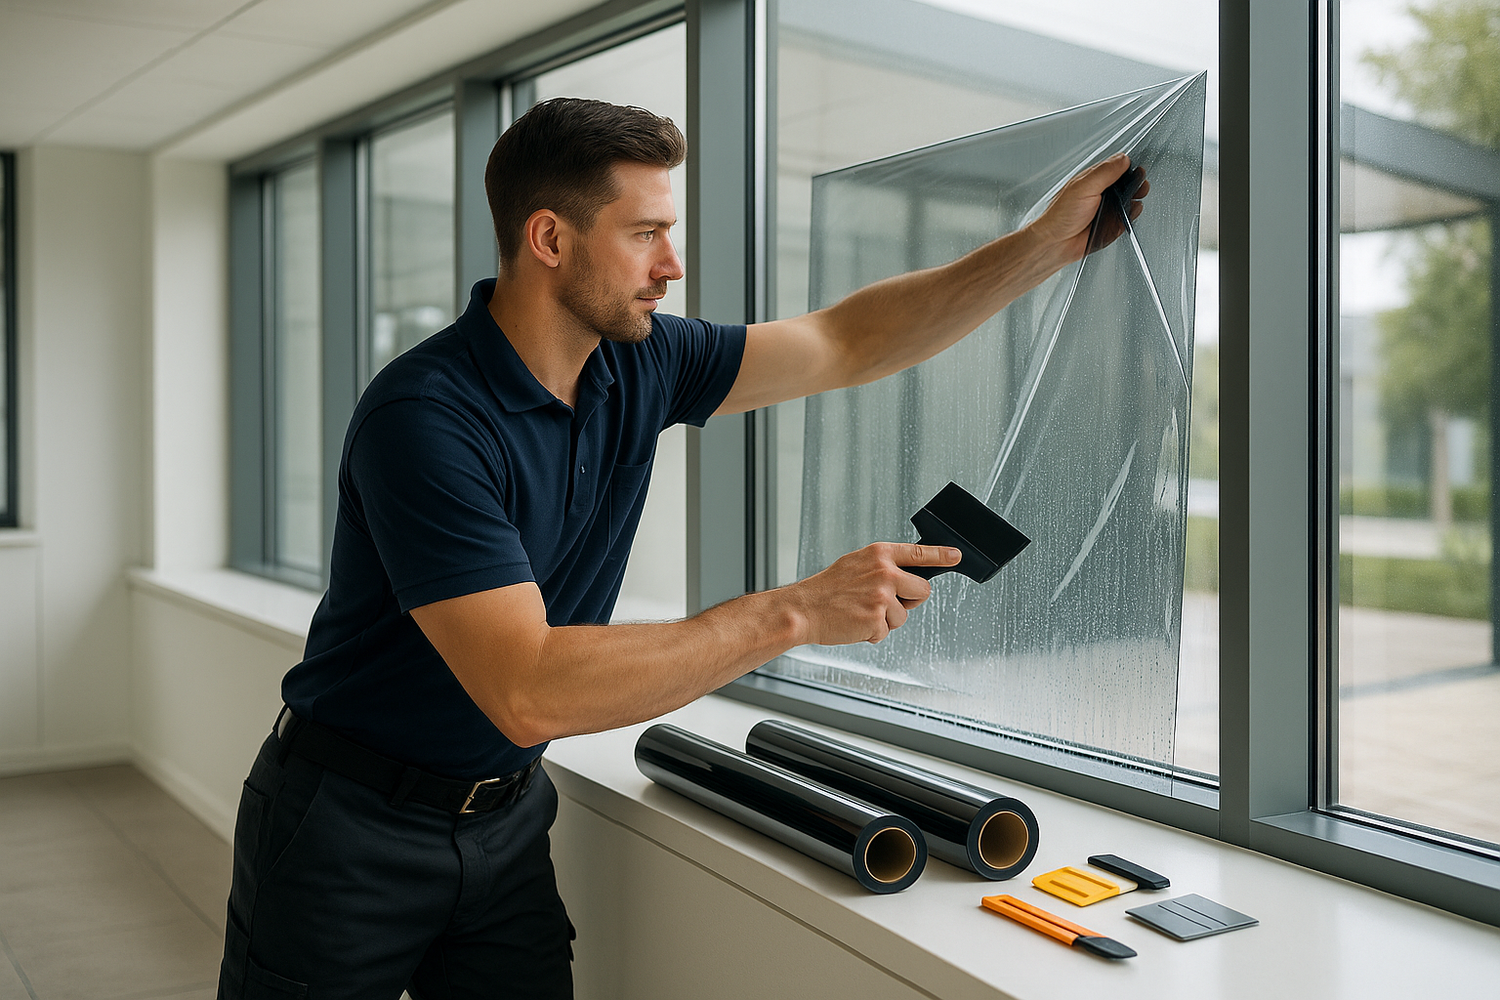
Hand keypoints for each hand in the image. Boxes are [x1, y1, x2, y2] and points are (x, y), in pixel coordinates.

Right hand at [789, 543, 961, 644]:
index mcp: (879, 554)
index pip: (920, 552)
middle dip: (910, 600)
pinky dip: (872, 633)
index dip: (942, 554)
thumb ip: (881, 566)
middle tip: (885, 602)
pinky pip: (887, 631)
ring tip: (860, 612)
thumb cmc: (826, 590)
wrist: (803, 610)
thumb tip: (904, 576)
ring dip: (886, 620)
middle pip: (923, 589)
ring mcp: (883, 596)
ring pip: (904, 615)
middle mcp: (885, 572)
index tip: (956, 555)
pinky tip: (855, 623)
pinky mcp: (878, 619)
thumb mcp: (855, 565)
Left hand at [1028, 153, 1148, 262]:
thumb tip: (1122, 159)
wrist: (1055, 243)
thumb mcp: (1083, 187)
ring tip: (1136, 197)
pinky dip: (1133, 215)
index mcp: (1093, 179)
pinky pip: (1128, 217)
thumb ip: (1104, 172)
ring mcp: (1107, 209)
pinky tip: (1129, 213)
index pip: (1116, 167)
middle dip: (1137, 182)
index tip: (1137, 169)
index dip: (1129, 167)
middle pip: (1127, 183)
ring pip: (1130, 199)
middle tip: (1140, 185)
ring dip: (1137, 198)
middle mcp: (1101, 193)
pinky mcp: (1111, 225)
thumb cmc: (1060, 216)